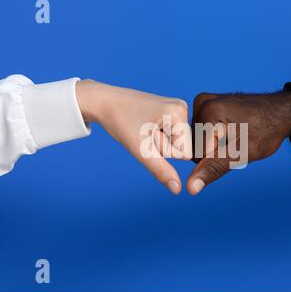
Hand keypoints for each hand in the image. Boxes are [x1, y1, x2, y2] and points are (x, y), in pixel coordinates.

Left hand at [76, 79, 191, 194]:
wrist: (105, 102)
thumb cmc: (120, 122)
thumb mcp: (140, 149)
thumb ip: (160, 170)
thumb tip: (177, 189)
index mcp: (179, 112)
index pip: (185, 153)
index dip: (164, 151)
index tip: (148, 135)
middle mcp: (183, 108)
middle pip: (182, 148)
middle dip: (162, 146)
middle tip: (144, 132)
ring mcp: (178, 109)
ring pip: (177, 144)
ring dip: (159, 142)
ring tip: (144, 128)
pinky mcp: (172, 112)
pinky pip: (172, 136)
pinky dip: (158, 136)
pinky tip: (147, 126)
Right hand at [187, 91, 290, 194]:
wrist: (280, 112)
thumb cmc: (267, 131)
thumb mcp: (242, 153)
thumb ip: (214, 168)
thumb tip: (191, 188)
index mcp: (208, 113)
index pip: (195, 155)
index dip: (216, 160)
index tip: (236, 147)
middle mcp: (201, 103)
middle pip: (193, 147)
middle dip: (213, 152)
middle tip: (237, 142)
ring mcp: (202, 102)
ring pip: (196, 141)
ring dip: (213, 146)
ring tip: (235, 136)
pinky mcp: (204, 104)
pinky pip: (200, 132)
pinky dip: (213, 138)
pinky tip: (229, 132)